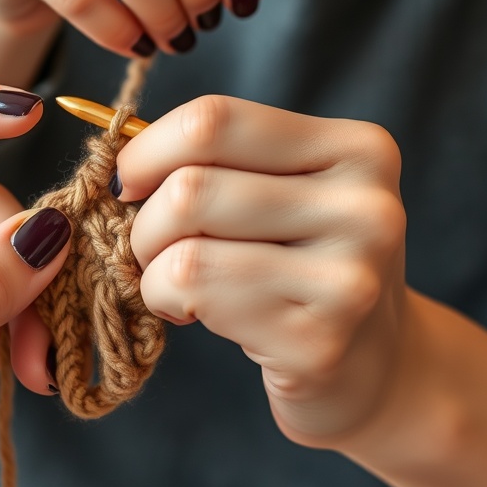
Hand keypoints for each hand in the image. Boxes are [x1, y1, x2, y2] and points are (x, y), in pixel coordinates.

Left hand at [115, 94, 408, 446]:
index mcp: (358, 148)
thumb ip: (214, 158)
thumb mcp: (279, 191)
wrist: (370, 365)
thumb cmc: (299, 264)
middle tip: (156, 249)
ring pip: (184, 248)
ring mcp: (348, 279)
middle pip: (190, 187)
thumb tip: (116, 150)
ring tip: (179, 284)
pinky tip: (200, 314)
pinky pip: (195, 299)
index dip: (146, 150)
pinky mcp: (318, 342)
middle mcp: (366, 207)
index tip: (130, 182)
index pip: (214, 120)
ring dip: (152, 270)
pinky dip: (168, 303)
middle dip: (144, 224)